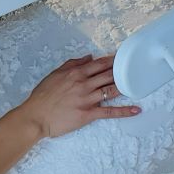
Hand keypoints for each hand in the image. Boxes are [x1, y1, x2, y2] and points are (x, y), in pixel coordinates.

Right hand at [16, 55, 139, 138]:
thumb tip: (89, 57)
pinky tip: (136, 110)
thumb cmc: (42, 96)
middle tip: (134, 69)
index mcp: (75, 73)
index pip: (99, 64)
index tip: (123, 57)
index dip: (113, 60)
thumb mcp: (55, 74)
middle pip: (108, 75)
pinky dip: (124, 111)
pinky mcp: (88, 114)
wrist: (36, 116)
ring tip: (137, 84)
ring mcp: (87, 99)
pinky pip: (109, 112)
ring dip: (125, 87)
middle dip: (122, 71)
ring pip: (111, 91)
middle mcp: (83, 84)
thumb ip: (72, 64)